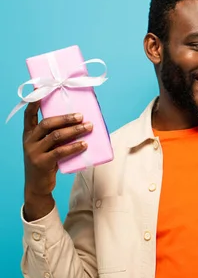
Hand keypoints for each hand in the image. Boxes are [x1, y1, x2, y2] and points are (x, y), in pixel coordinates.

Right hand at [22, 101, 91, 219]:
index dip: (34, 103)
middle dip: (66, 118)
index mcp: (29, 134)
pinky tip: (84, 144)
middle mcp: (29, 141)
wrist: (38, 186)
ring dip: (74, 130)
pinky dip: (74, 147)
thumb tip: (80, 121)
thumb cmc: (47, 162)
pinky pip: (60, 152)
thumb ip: (56, 135)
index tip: (42, 91)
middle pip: (47, 123)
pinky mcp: (41, 163)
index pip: (29, 115)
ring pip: (55, 136)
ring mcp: (34, 152)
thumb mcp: (47, 147)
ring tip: (88, 127)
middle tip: (81, 116)